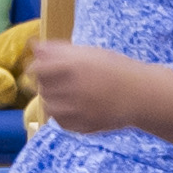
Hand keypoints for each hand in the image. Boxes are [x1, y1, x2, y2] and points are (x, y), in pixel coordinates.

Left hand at [26, 37, 147, 136]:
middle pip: (42, 87)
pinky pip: (60, 121)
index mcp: (73, 67)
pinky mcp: (81, 126)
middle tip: (66, 80)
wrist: (139, 94)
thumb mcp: (88, 53)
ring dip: (54, 99)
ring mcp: (77, 110)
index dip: (38, 68)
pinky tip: (77, 106)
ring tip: (71, 94)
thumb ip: (58, 50)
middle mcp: (73, 89)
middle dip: (49, 83)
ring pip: (48, 106)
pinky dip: (63, 114)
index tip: (44, 68)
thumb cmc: (112, 68)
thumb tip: (33, 46)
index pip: (37, 69)